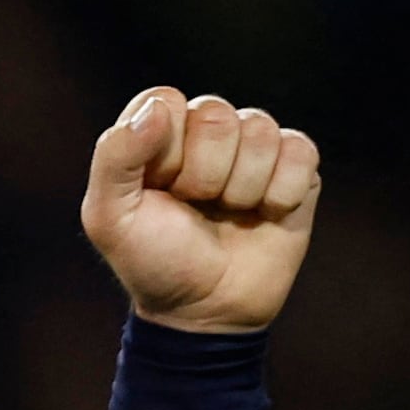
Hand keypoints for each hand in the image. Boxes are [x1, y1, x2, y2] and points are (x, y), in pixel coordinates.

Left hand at [85, 87, 319, 335]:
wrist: (205, 309)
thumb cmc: (153, 261)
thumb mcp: (110, 218)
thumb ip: (115, 158)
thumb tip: (159, 108)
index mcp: (157, 135)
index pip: (165, 100)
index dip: (163, 148)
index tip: (157, 186)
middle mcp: (207, 133)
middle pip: (216, 113)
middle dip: (202, 173)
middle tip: (194, 206)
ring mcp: (254, 147)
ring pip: (260, 130)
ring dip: (240, 187)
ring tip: (227, 213)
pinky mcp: (296, 166)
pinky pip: (299, 151)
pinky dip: (279, 194)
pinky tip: (263, 215)